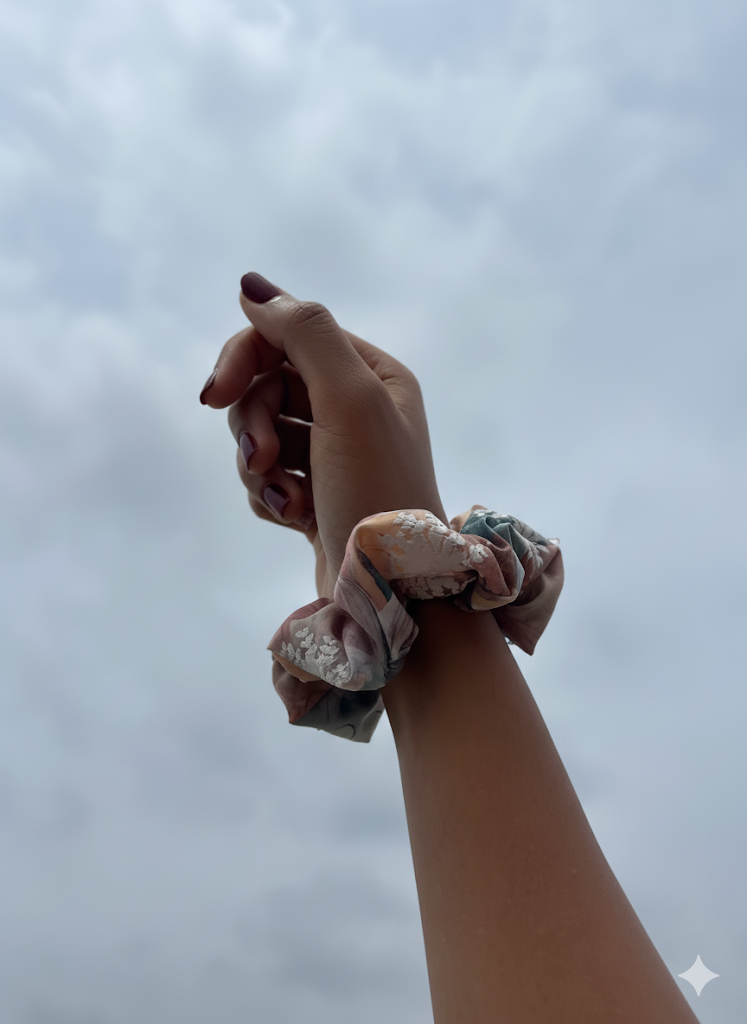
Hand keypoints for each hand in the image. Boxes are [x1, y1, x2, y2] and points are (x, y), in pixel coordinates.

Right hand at [200, 274, 446, 599]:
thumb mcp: (350, 400)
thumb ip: (305, 333)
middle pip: (267, 385)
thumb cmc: (378, 493)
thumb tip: (251, 286)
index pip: (287, 336)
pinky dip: (270, 495)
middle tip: (261, 458)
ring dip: (260, 466)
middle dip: (254, 423)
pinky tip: (294, 518)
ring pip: (260, 433)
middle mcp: (356, 407)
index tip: (215, 395)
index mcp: (373, 375)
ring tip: (286, 498)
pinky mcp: (316, 494)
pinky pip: (267, 476)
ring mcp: (334, 453)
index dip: (244, 359)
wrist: (392, 593)